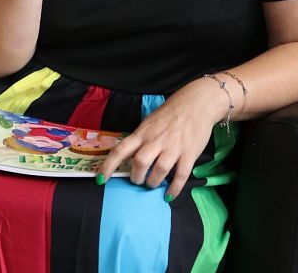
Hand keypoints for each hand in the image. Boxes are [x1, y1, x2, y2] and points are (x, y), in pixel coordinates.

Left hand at [96, 79, 227, 201]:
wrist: (197, 103)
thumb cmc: (171, 113)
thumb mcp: (149, 122)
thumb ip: (140, 138)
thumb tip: (130, 155)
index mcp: (143, 132)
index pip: (121, 150)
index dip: (108, 166)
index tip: (100, 179)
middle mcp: (156, 140)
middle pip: (140, 162)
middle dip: (136, 177)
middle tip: (137, 180)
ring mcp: (173, 147)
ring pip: (159, 171)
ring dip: (153, 182)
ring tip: (152, 184)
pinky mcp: (189, 154)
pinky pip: (181, 176)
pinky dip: (174, 188)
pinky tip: (169, 194)